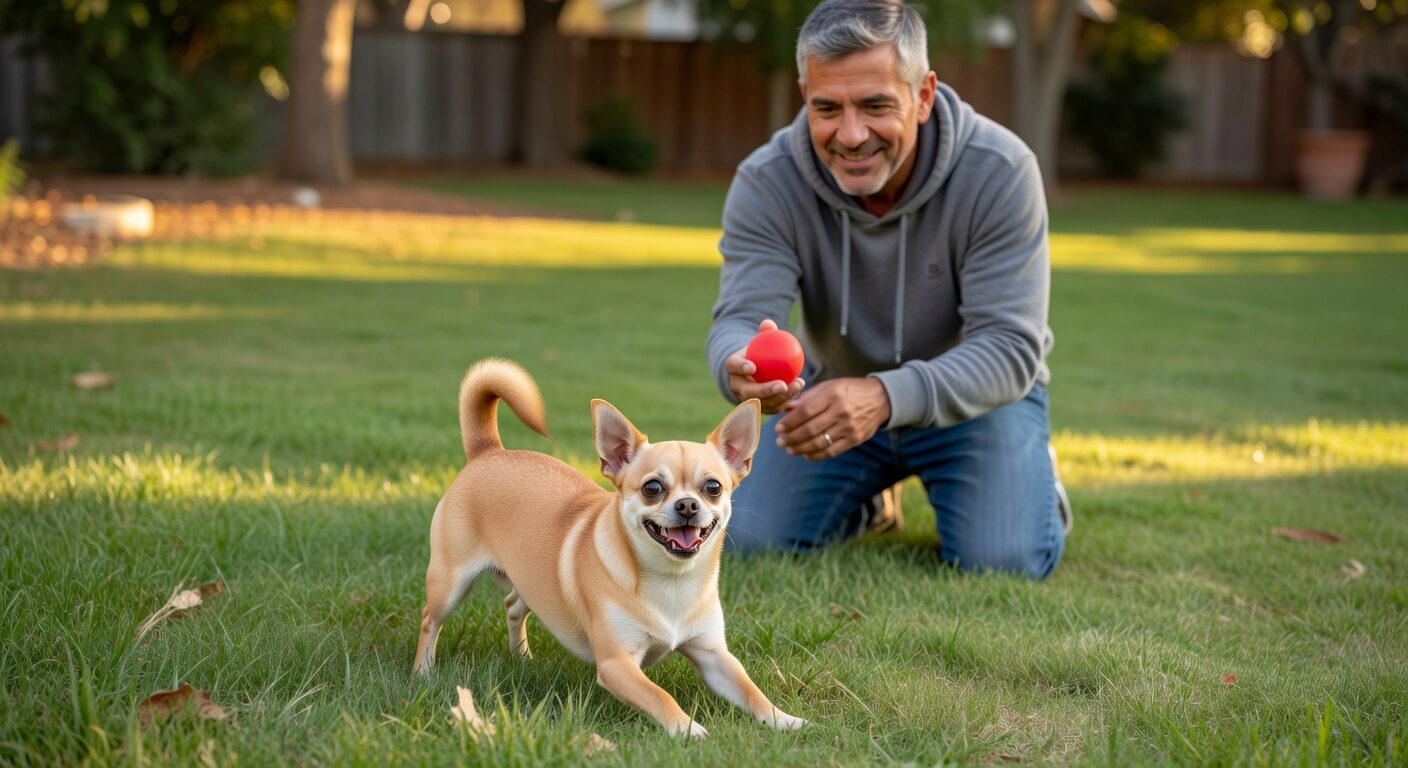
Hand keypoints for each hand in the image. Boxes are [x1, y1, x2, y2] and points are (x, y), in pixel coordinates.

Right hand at [725, 319, 804, 413]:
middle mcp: (737, 386)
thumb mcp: (761, 340)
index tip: (753, 367)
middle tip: (782, 385)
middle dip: (765, 391)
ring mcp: (747, 400)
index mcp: (733, 368)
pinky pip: (773, 407)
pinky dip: (785, 400)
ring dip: (780, 397)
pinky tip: (798, 389)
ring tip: (797, 386)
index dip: (740, 368)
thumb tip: (769, 324)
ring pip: (762, 403)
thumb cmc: (759, 351)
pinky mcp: (760, 408)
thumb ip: (765, 332)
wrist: (756, 369)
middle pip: (748, 392)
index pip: (733, 366)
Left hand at [775, 377, 889, 459]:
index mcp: (833, 395)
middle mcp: (841, 411)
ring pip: (819, 442)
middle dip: (791, 437)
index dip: (790, 421)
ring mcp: (849, 427)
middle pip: (810, 429)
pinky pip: (831, 451)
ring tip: (789, 449)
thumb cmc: (849, 390)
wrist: (881, 399)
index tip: (778, 428)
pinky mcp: (855, 439)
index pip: (806, 411)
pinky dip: (816, 455)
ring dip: (800, 448)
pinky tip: (806, 454)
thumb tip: (785, 408)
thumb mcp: (829, 386)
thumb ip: (807, 398)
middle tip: (779, 441)